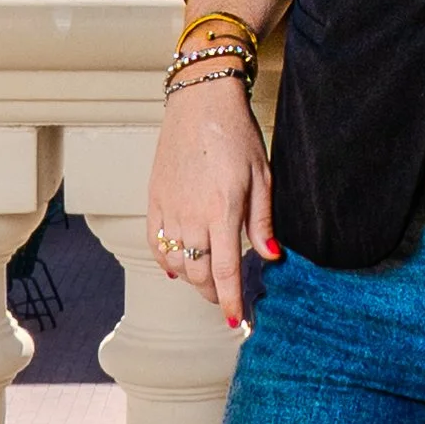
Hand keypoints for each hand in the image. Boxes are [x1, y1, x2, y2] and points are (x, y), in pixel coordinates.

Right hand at [147, 74, 276, 328]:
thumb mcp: (262, 176)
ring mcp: (169, 208)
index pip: (225, 270)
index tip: (236, 321)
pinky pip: (155, 242)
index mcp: (223, 210)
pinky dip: (165, 261)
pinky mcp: (154, 200)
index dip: (230, 300)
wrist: (199, 103)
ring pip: (176, 263)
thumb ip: (262, 221)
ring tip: (207, 283)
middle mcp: (192, 215)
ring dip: (192, 279)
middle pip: (198, 273)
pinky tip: (177, 267)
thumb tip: (270, 257)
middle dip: (213, 294)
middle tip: (226, 301)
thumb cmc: (236, 135)